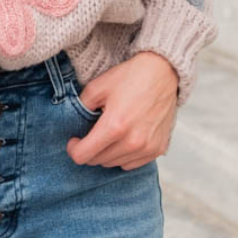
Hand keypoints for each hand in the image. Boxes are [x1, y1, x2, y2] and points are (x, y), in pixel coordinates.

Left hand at [66, 51, 178, 169]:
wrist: (163, 73)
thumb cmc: (131, 78)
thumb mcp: (97, 87)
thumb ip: (81, 109)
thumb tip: (75, 126)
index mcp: (114, 126)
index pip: (83, 155)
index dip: (73, 149)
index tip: (74, 141)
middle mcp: (132, 141)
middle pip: (97, 161)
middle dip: (90, 149)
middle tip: (92, 134)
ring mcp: (147, 148)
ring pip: (114, 164)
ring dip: (106, 153)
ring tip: (110, 133)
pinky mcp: (157, 149)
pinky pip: (131, 163)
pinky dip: (123, 155)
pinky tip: (124, 138)